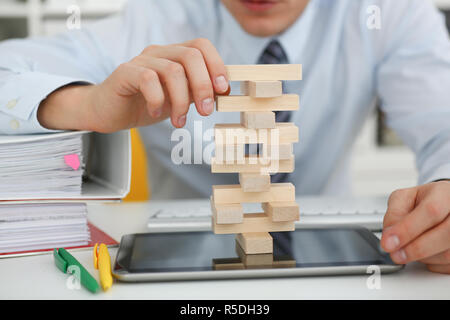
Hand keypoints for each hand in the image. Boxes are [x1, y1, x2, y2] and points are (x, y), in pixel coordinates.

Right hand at [38, 38, 228, 132]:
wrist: (111, 112)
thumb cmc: (148, 104)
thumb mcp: (180, 99)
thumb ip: (197, 92)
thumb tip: (224, 91)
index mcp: (175, 55)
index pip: (201, 46)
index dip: (217, 65)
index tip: (223, 91)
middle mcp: (160, 52)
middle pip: (190, 55)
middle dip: (203, 86)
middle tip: (205, 111)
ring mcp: (142, 60)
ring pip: (172, 71)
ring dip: (181, 100)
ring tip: (179, 121)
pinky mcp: (125, 72)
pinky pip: (148, 80)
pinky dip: (157, 100)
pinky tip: (156, 113)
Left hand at [380, 181, 449, 273]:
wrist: (445, 204)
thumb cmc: (425, 201)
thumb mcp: (404, 198)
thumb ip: (394, 213)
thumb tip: (389, 236)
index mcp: (444, 193)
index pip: (431, 211)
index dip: (407, 230)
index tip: (388, 243)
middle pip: (444, 235)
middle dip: (414, 249)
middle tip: (395, 254)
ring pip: (447, 254)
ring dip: (422, 257)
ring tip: (412, 246)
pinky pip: (448, 265)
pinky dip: (432, 263)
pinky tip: (426, 251)